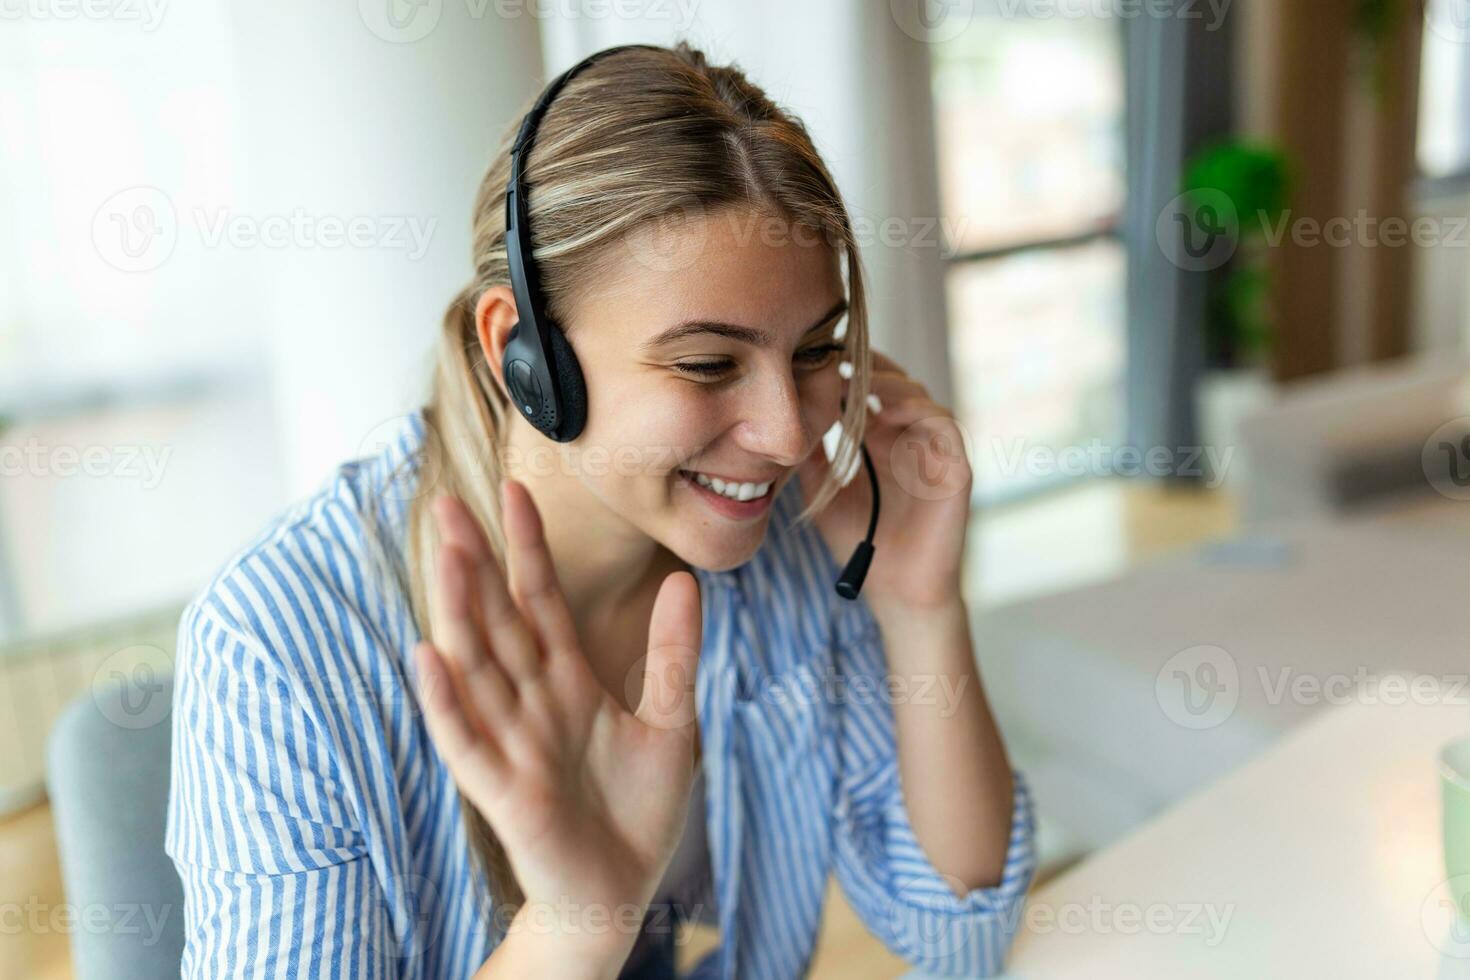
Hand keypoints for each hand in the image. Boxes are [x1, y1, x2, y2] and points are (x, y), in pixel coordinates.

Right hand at [412, 479, 702, 955]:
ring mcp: (513, 745)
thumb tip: (685, 581)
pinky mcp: (505, 792)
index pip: (539, 602)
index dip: (527, 549)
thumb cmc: (635, 810)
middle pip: (496, 623)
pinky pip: (466, 741)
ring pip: (475, 668)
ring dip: (457, 614)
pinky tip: (428, 657)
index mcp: (567, 682)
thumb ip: (672, 653)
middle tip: (450, 504)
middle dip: (475, 565)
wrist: (623, 891)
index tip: (514, 492)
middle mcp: (531, 704)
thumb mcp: (670, 719)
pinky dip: (445, 702)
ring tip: (444, 556)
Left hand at [796, 349, 971, 611]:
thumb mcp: (824, 490)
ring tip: (856, 378)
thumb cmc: (860, 541)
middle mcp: (909, 438)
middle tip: (834, 356)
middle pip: (895, 380)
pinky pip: (945, 426)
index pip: (869, 387)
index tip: (814, 356)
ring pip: (920, 396)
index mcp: (881, 439)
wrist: (894, 589)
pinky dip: (918, 410)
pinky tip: (885, 409)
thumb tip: (786, 417)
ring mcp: (935, 451)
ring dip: (889, 382)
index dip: (848, 368)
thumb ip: (813, 455)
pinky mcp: (956, 469)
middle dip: (866, 365)